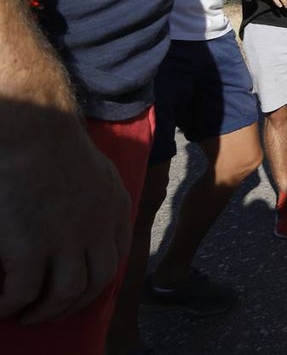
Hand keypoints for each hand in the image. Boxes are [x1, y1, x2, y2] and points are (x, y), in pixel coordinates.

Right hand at [0, 113, 131, 323]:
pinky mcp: (31, 250)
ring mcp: (67, 241)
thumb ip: (99, 199)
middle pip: (97, 282)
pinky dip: (10, 306)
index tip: (79, 288)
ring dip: (45, 312)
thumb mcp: (97, 171)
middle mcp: (98, 229)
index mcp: (115, 208)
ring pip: (65, 296)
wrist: (32, 129)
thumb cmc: (53, 142)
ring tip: (26, 315)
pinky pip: (22, 294)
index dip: (98, 278)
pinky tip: (0, 308)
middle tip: (51, 311)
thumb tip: (89, 220)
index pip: (117, 256)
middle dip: (74, 304)